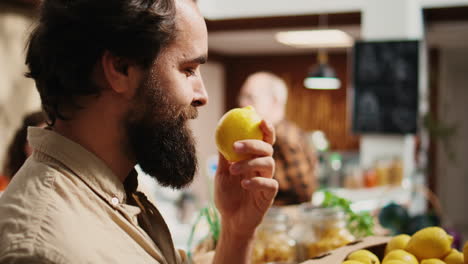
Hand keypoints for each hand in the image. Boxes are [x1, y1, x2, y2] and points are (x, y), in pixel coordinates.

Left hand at [214, 120, 277, 237]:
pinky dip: (256, 181)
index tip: (258, 117)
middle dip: (253, 144)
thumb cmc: (227, 195)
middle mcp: (263, 167)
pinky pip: (269, 183)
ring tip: (232, 170)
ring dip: (249, 163)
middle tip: (235, 146)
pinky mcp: (269, 195)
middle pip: (267, 148)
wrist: (230, 220)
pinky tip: (244, 184)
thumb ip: (224, 156)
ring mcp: (268, 180)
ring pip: (268, 163)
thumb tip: (220, 133)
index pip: (264, 140)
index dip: (266, 128)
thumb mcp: (221, 173)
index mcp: (254, 158)